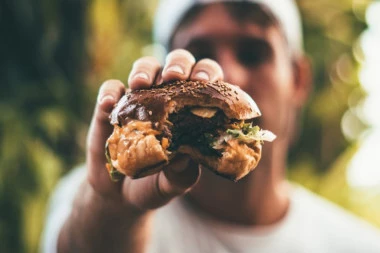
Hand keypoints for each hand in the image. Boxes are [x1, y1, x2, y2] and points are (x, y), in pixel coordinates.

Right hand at [58, 49, 223, 251]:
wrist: (121, 195)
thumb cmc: (157, 183)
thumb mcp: (174, 183)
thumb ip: (182, 173)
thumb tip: (185, 157)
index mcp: (191, 110)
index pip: (206, 81)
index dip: (208, 74)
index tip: (204, 80)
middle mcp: (168, 98)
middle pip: (177, 64)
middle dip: (177, 64)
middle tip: (174, 77)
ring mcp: (139, 99)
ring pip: (145, 67)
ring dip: (144, 70)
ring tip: (140, 84)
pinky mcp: (112, 107)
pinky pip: (110, 89)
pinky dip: (109, 93)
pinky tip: (109, 105)